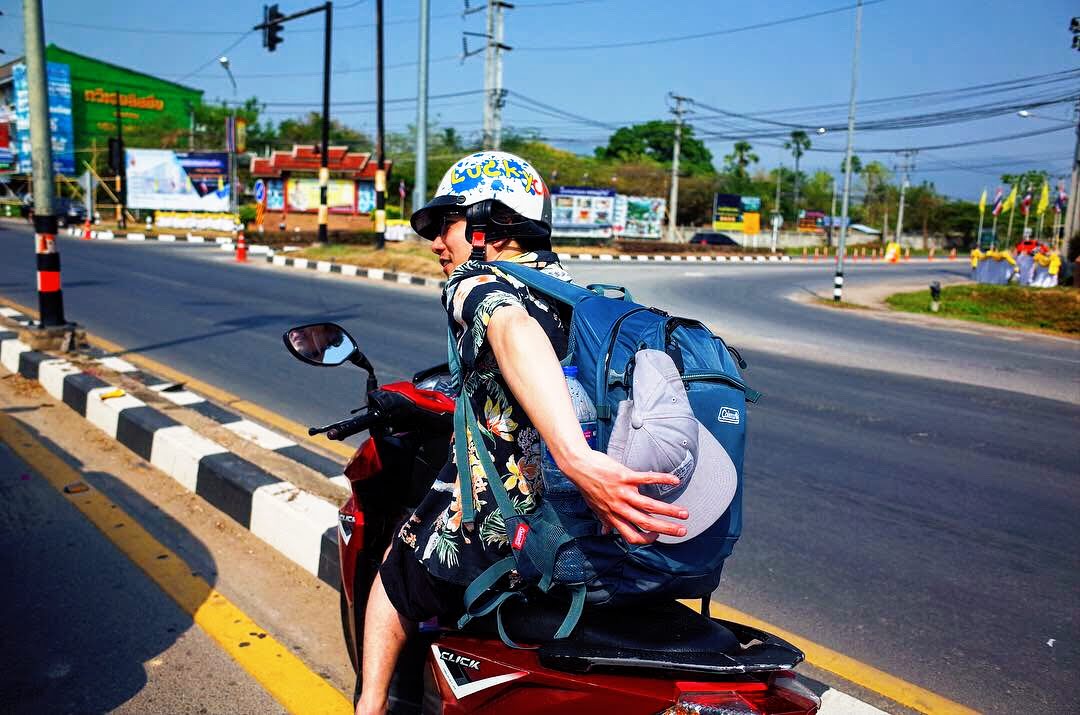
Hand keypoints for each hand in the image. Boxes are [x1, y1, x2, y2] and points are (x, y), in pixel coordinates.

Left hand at [560, 449, 687, 544]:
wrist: (578, 466)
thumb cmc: (587, 487)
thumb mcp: (594, 508)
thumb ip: (604, 521)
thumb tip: (605, 532)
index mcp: (613, 516)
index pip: (631, 536)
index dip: (646, 539)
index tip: (657, 536)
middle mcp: (619, 508)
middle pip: (646, 523)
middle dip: (666, 529)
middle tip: (682, 531)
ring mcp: (622, 492)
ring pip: (650, 505)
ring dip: (669, 511)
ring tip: (684, 513)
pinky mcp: (625, 476)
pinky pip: (647, 479)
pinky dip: (663, 479)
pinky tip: (676, 480)